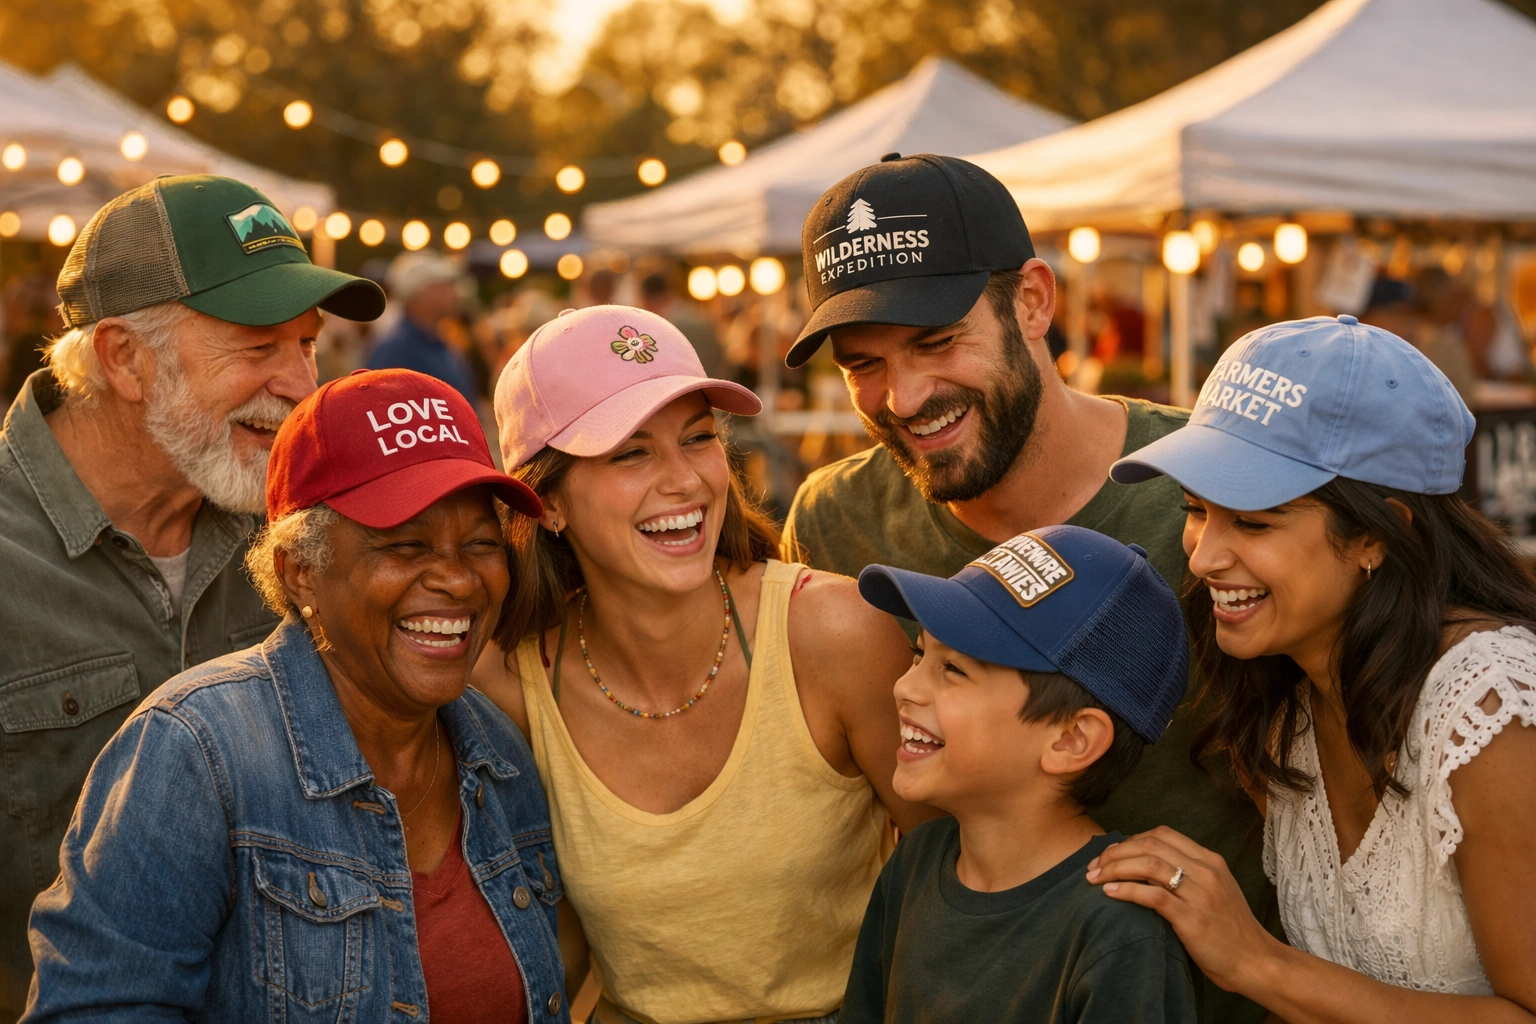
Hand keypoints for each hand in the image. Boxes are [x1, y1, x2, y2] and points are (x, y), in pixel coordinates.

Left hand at [1086, 825, 1281, 992]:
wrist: (1256, 961)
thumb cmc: (1230, 930)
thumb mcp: (1213, 891)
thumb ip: (1188, 874)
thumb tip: (1145, 866)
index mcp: (1210, 861)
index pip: (1162, 834)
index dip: (1130, 840)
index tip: (1110, 854)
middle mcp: (1206, 871)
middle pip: (1149, 843)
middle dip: (1115, 852)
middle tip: (1094, 866)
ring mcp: (1200, 893)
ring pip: (1148, 864)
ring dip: (1114, 868)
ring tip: (1095, 879)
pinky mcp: (1192, 918)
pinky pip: (1153, 895)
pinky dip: (1126, 890)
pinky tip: (1109, 893)